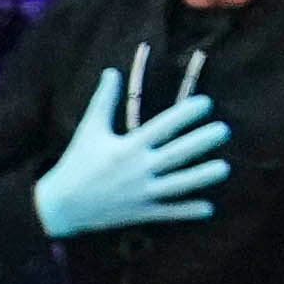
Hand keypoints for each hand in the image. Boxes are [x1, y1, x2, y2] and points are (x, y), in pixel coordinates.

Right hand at [32, 74, 232, 239]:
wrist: (58, 207)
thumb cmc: (75, 164)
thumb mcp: (89, 129)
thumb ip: (104, 100)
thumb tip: (111, 71)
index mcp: (128, 146)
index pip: (164, 125)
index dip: (187, 113)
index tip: (206, 104)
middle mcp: (137, 169)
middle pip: (178, 153)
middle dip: (203, 141)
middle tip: (224, 130)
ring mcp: (140, 193)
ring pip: (178, 184)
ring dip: (202, 177)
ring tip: (224, 168)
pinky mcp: (139, 212)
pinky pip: (168, 212)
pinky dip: (188, 211)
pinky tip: (208, 209)